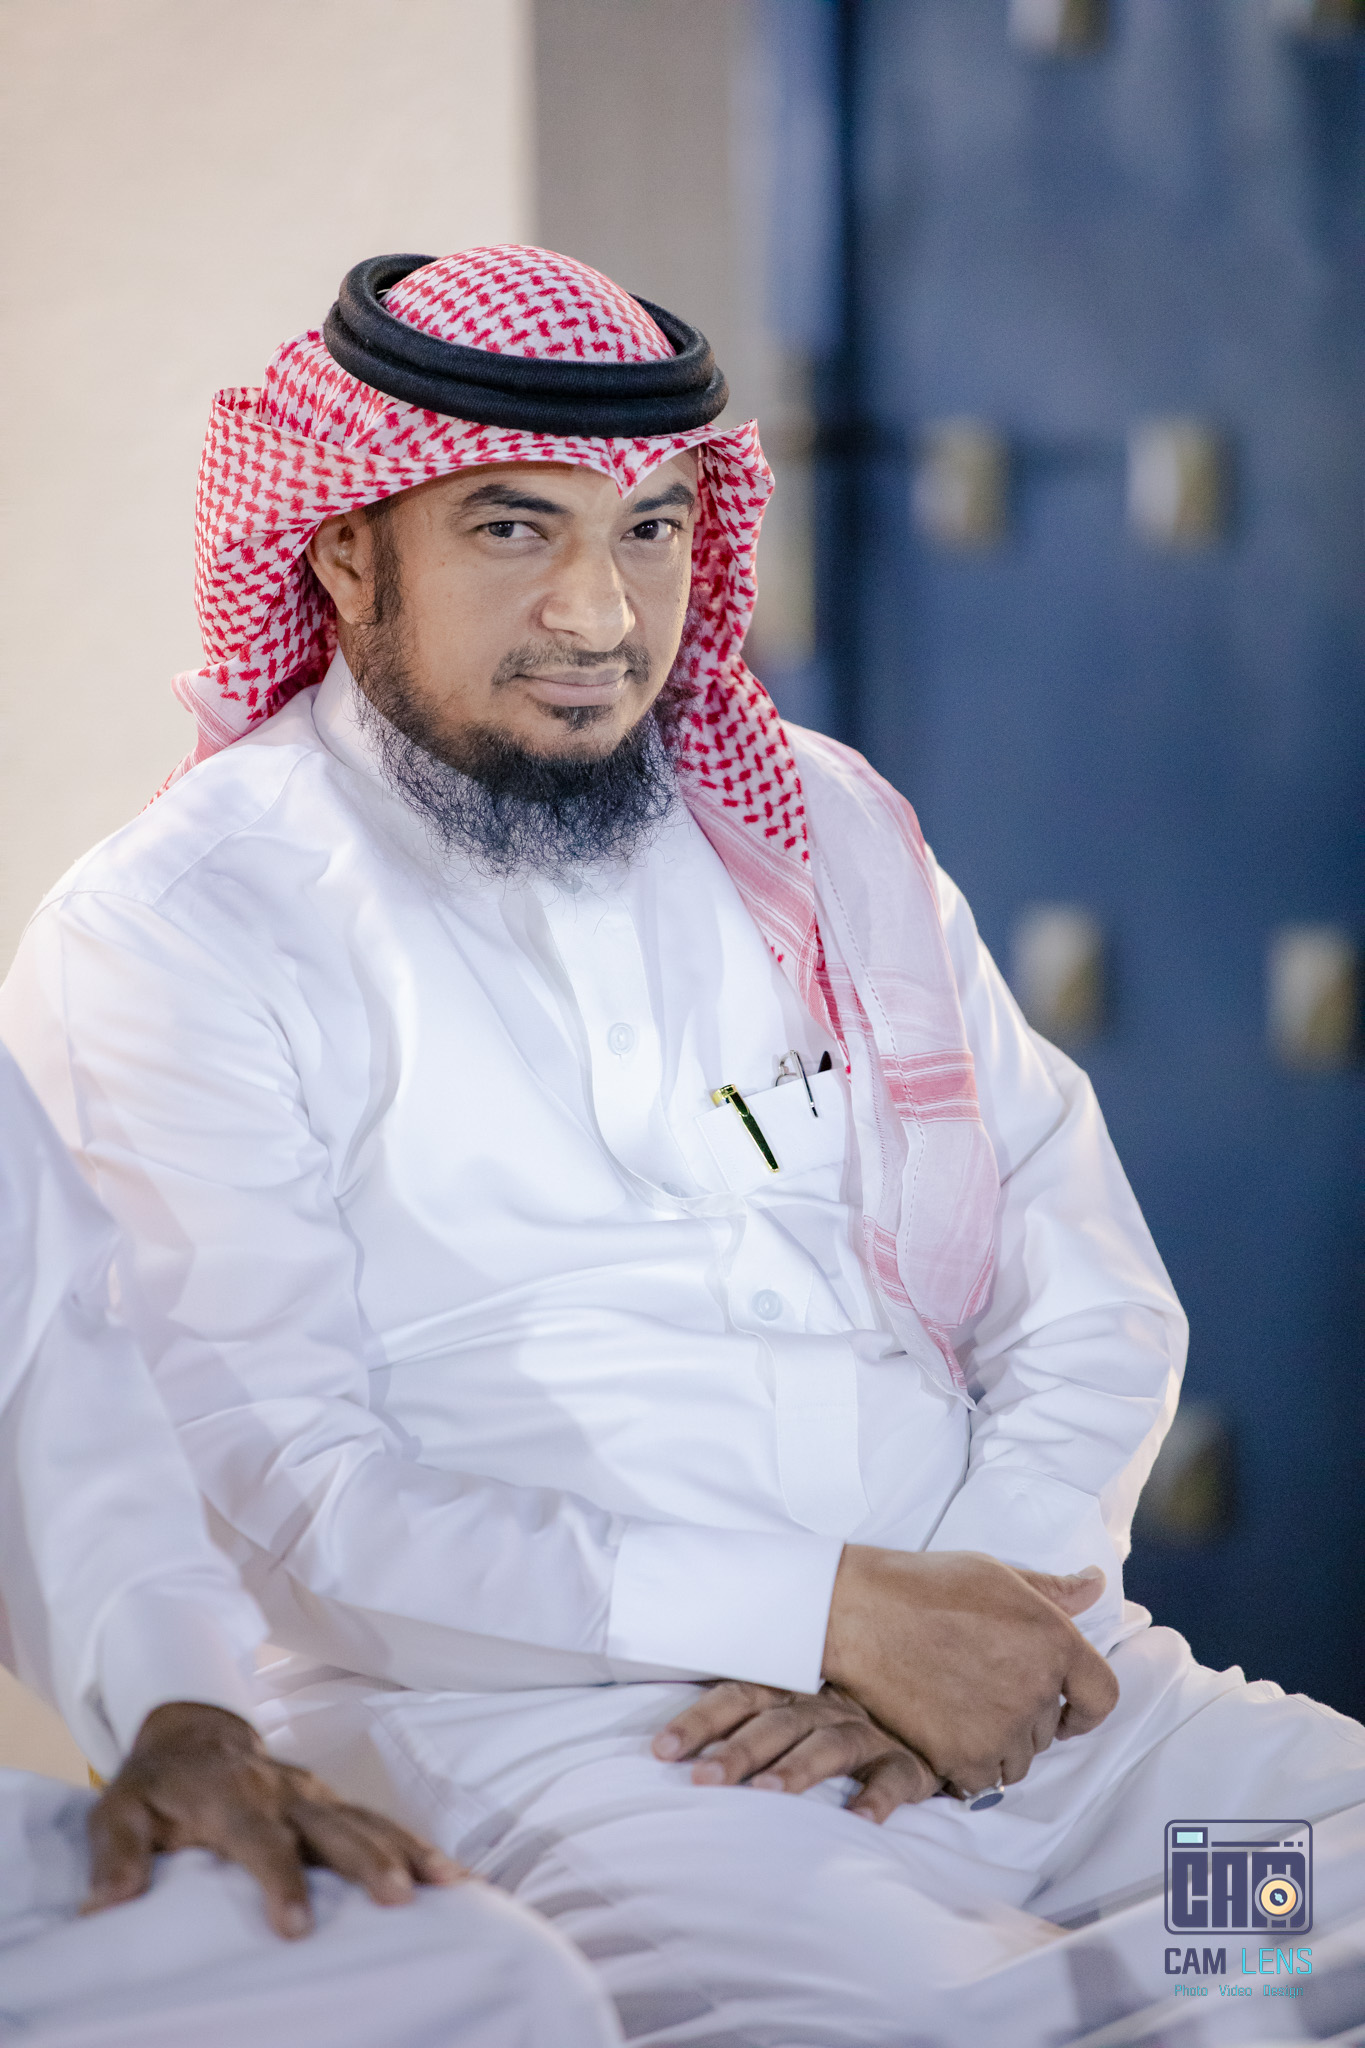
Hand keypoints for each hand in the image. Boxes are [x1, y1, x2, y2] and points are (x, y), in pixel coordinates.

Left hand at [84, 1702, 463, 1936]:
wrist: (192, 1728)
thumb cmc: (155, 1784)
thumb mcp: (118, 1811)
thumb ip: (117, 1855)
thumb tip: (104, 1905)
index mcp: (231, 1797)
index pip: (260, 1839)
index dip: (280, 1880)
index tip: (296, 1928)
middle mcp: (283, 1792)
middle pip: (332, 1826)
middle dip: (366, 1860)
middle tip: (397, 1897)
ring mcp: (315, 1793)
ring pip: (367, 1819)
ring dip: (406, 1850)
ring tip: (447, 1883)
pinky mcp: (333, 1800)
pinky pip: (380, 1820)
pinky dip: (417, 1844)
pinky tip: (452, 1873)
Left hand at [653, 1679, 939, 1820]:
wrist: (915, 1724)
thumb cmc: (829, 1728)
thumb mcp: (787, 1718)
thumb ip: (739, 1728)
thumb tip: (660, 1753)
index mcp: (789, 1694)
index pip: (738, 1697)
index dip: (700, 1721)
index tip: (661, 1751)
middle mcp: (824, 1706)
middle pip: (777, 1723)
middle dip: (739, 1750)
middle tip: (704, 1780)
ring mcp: (867, 1732)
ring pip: (830, 1745)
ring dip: (798, 1768)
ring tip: (768, 1795)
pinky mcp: (906, 1764)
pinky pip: (892, 1778)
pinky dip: (876, 1798)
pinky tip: (859, 1820)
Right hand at [822, 1548, 1118, 1796]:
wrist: (861, 1613)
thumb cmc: (927, 1587)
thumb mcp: (997, 1575)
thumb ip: (1052, 1590)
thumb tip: (1095, 1584)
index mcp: (1054, 1640)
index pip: (1101, 1697)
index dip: (1084, 1709)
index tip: (1066, 1713)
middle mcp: (1036, 1688)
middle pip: (1049, 1730)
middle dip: (1023, 1717)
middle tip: (980, 1689)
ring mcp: (1001, 1727)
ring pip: (1018, 1760)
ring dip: (998, 1746)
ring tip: (960, 1710)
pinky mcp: (964, 1755)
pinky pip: (983, 1780)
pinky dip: (967, 1765)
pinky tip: (944, 1734)